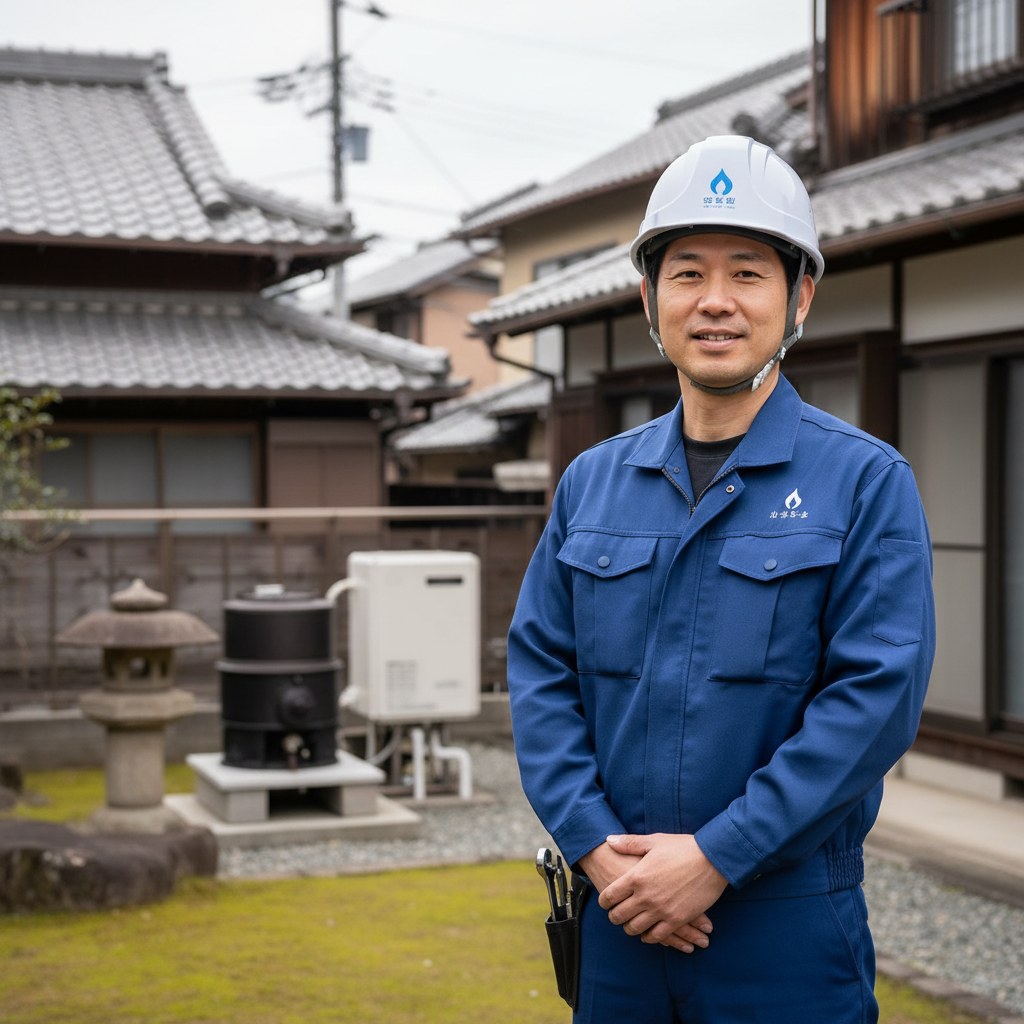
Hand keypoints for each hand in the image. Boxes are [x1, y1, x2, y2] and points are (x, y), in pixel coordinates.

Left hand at [598, 833, 727, 950]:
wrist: (712, 859)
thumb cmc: (682, 847)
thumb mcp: (654, 841)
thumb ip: (629, 843)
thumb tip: (609, 840)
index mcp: (636, 876)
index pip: (610, 895)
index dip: (604, 901)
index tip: (605, 901)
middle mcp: (645, 896)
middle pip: (619, 916)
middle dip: (613, 917)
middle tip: (614, 915)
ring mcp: (661, 910)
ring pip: (635, 929)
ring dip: (629, 928)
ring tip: (629, 924)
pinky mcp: (677, 919)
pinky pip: (656, 936)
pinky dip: (649, 937)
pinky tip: (647, 934)